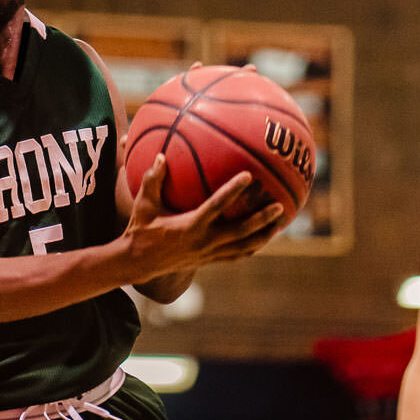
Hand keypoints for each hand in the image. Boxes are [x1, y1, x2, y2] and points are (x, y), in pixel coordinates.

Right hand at [124, 154, 285, 278]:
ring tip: (281, 222)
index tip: (249, 176)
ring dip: (264, 235)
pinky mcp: (210, 261)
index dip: (233, 191)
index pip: (216, 206)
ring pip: (244, 247)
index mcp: (189, 226)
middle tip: (279, 206)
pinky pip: (237, 255)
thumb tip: (162, 156)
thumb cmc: (140, 229)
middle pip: (240, 232)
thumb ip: (152, 179)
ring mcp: (209, 254)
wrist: (138, 263)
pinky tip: (264, 237)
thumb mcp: (143, 204)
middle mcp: (203, 242)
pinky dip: (253, 246)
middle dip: (261, 219)